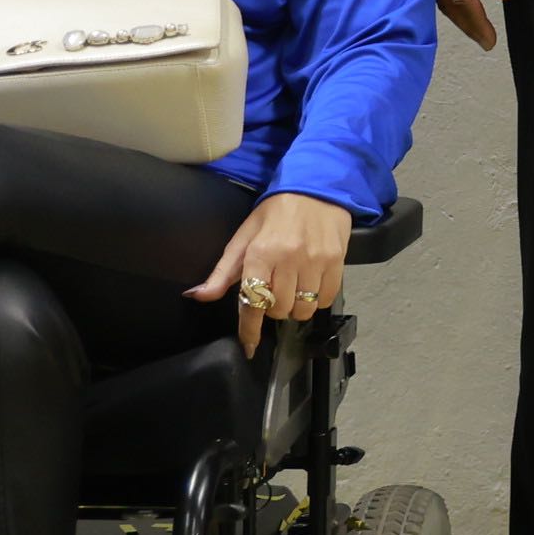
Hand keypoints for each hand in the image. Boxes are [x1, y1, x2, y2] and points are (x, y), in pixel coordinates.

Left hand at [189, 193, 352, 352]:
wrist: (316, 188)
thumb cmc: (275, 213)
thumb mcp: (243, 237)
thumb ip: (222, 272)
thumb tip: (197, 296)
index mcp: (260, 253)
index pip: (252, 301)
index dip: (249, 329)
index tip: (248, 346)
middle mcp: (288, 259)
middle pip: (278, 309)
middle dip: (273, 308)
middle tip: (274, 292)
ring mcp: (315, 261)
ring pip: (303, 308)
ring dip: (295, 307)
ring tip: (293, 290)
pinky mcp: (337, 262)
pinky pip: (326, 299)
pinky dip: (317, 300)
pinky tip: (311, 286)